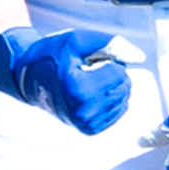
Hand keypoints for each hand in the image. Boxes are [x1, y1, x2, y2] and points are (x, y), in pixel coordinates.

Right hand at [0, 26, 134, 134]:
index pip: (119, 73)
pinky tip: (92, 93)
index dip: (109, 61)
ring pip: (122, 100)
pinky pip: (116, 113)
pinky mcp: (87, 129)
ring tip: (88, 81)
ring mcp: (85, 123)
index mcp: (79, 88)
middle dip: (113, 74)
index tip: (89, 61)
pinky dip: (109, 100)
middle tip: (89, 70)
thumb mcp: (78, 40)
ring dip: (110, 87)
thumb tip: (138, 58)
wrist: (29, 77)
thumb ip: (111, 45)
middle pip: (123, 87)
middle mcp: (82, 110)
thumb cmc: (52, 56)